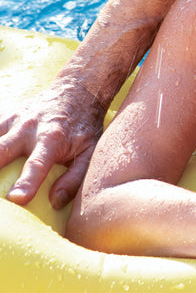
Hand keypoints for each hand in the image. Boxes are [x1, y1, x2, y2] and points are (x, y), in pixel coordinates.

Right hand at [0, 84, 104, 207]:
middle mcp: (29, 129)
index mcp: (52, 139)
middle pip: (0, 151)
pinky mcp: (3, 117)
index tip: (16, 199)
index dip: (26, 183)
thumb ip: (75, 177)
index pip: (37, 164)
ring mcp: (13, 121)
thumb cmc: (84, 126)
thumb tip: (55, 201)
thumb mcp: (90, 150)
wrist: (76, 90)